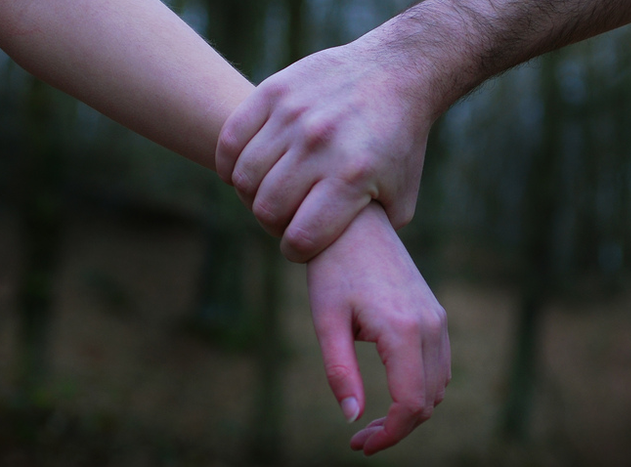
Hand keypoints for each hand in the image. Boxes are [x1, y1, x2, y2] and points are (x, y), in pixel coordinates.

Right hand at [216, 41, 435, 262]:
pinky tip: (246, 171)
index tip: (299, 246)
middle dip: (272, 224)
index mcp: (352, 176)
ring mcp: (294, 115)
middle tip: (284, 218)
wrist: (395, 73)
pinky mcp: (274, 91)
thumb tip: (341, 264)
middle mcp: (320, 145)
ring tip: (268, 192)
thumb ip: (372, 235)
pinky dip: (230, 165)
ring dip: (251, 195)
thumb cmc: (398, 143)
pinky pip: (231, 140)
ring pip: (245, 177)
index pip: (301, 237)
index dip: (295, 251)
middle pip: (267, 209)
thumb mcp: (400, 197)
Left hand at [306, 202, 450, 454]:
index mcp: (403, 330)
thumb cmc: (332, 269)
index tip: (359, 445)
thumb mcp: (326, 321)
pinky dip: (421, 389)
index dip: (389, 434)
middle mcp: (430, 325)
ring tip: (372, 422)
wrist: (354, 223)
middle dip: (397, 428)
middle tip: (359, 439)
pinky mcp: (435, 314)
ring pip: (438, 386)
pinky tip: (391, 394)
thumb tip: (352, 418)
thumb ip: (340, 372)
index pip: (410, 404)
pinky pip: (440, 366)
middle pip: (428, 401)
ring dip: (411, 411)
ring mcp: (437, 319)